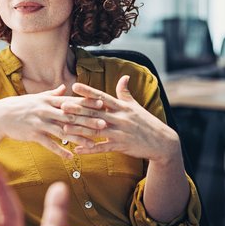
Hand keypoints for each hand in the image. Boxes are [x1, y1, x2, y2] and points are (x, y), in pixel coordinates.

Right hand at [0, 86, 95, 157]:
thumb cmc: (19, 107)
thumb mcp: (36, 97)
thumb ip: (53, 94)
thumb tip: (65, 88)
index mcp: (48, 100)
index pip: (71, 101)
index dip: (87, 103)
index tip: (102, 105)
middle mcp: (46, 110)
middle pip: (71, 116)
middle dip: (88, 120)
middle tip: (104, 124)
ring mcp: (39, 122)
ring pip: (63, 131)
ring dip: (78, 138)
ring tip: (92, 144)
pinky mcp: (33, 134)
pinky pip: (49, 144)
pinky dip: (60, 151)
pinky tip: (71, 157)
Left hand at [61, 76, 180, 162]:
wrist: (162, 142)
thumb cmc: (147, 122)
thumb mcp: (136, 106)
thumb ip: (125, 92)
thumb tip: (124, 76)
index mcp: (122, 107)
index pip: (102, 97)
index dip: (88, 92)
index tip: (74, 86)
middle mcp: (120, 118)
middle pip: (95, 112)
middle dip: (78, 109)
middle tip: (62, 106)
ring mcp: (120, 132)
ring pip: (96, 130)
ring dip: (79, 129)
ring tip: (64, 128)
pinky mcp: (121, 146)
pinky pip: (103, 148)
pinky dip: (90, 149)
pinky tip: (77, 149)